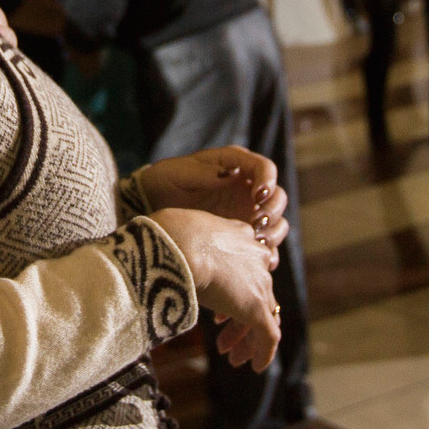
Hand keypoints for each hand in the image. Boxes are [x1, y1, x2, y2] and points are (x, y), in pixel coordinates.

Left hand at [136, 147, 283, 242]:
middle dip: (273, 211)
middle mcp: (247, 189)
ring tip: (256, 244)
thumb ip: (202, 172)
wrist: (150, 209)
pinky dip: (265, 255)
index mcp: (235, 166)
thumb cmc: (162, 183)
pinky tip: (256, 262)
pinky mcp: (243, 237)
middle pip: (277, 197)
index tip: (258, 196)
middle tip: (258, 225)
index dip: (268, 181)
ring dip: (273, 234)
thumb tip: (229, 176)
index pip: (264, 168)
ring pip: (277, 223)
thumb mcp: (176, 173)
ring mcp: (247, 214)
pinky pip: (264, 248)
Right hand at [150, 206, 281, 371]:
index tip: (218, 314)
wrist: (176, 243)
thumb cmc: (167, 235)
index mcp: (240, 235)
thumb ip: (181, 245)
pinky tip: (255, 367)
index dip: (232, 293)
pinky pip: (269, 335)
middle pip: (257, 293)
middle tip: (223, 340)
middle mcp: (256, 257)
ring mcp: (259, 282)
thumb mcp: (178, 233)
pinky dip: (264, 352)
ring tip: (231, 357)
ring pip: (263, 315)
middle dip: (239, 319)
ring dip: (246, 338)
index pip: (246, 268)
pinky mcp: (256, 307)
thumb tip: (155, 251)